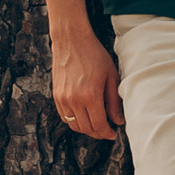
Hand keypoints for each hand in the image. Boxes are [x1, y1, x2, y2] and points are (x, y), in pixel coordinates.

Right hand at [48, 18, 123, 138]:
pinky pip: (64, 117)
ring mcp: (63, 99)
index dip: (107, 133)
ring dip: (86, 129)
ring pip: (74, 125)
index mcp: (90, 96)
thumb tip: (118, 121)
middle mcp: (74, 100)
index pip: (99, 125)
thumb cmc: (94, 56)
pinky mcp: (56, 96)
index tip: (113, 134)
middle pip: (86, 128)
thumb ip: (114, 102)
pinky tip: (84, 116)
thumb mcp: (111, 76)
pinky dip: (74, 121)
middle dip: (98, 133)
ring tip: (96, 125)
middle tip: (106, 131)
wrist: (72, 41)